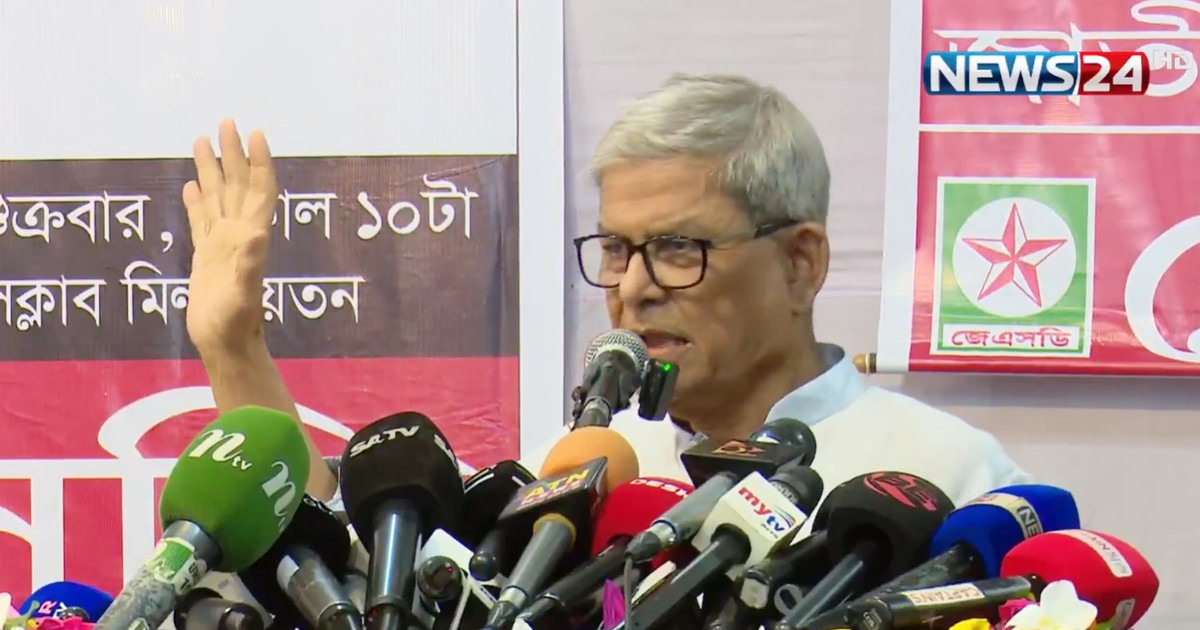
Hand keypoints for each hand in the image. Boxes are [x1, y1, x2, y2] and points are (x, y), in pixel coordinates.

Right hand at [182, 120, 278, 354]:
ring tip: (202, 140)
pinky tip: (193, 184)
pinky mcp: (206, 256)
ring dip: (213, 169)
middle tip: (226, 121)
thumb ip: (250, 265)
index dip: (258, 162)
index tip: (255, 133)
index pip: (258, 191)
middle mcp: (239, 234)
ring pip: (218, 197)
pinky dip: (198, 200)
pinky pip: (202, 220)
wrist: (225, 345)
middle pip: (237, 185)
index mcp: (250, 237)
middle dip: (233, 154)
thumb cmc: (235, 323)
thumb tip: (257, 234)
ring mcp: (222, 244)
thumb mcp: (243, 294)